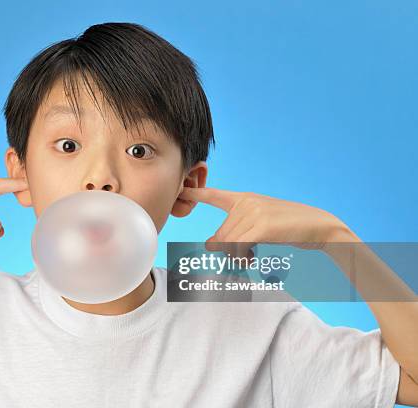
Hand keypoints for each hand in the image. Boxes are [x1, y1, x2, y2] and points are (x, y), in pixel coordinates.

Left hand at [178, 186, 358, 256]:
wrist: (319, 226)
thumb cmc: (289, 228)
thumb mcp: (258, 225)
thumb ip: (234, 231)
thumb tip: (208, 243)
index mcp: (244, 198)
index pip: (214, 194)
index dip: (195, 193)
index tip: (180, 190)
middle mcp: (246, 202)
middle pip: (220, 235)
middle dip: (228, 252)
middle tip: (244, 258)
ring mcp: (254, 212)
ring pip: (228, 244)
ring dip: (237, 258)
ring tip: (251, 259)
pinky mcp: (262, 226)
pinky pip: (238, 247)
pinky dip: (242, 258)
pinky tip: (254, 259)